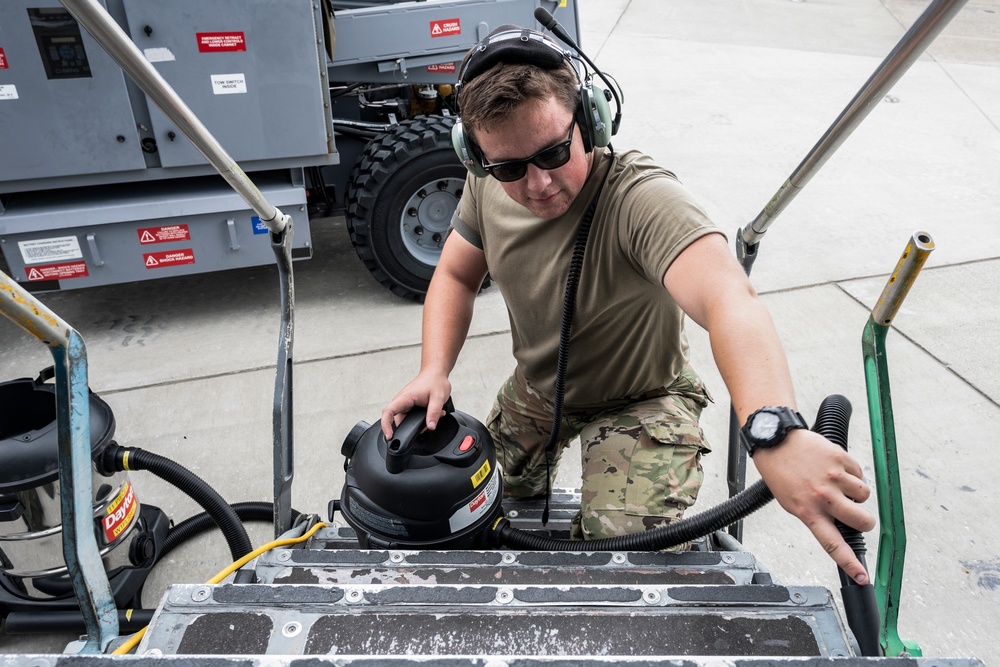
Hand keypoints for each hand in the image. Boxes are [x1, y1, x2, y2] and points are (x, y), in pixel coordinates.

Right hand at [380, 371, 451, 438]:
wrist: (435, 373)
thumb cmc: (435, 381)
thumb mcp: (438, 397)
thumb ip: (434, 413)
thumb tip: (430, 426)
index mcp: (405, 397)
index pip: (388, 412)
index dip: (386, 425)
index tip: (389, 436)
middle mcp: (402, 401)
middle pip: (397, 420)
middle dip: (412, 427)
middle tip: (427, 425)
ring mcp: (405, 404)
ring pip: (407, 420)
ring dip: (420, 422)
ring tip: (433, 416)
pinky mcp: (410, 406)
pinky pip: (412, 417)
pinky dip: (422, 419)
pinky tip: (432, 414)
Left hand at [752, 429, 875, 583]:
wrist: (776, 440)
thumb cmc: (780, 472)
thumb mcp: (791, 502)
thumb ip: (815, 516)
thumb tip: (840, 526)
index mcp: (808, 512)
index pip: (833, 544)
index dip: (849, 563)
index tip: (862, 576)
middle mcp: (822, 497)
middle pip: (862, 521)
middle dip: (866, 522)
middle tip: (857, 516)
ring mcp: (833, 477)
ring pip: (865, 496)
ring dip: (857, 493)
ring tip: (838, 484)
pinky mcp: (840, 459)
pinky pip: (860, 473)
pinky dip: (853, 473)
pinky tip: (835, 468)